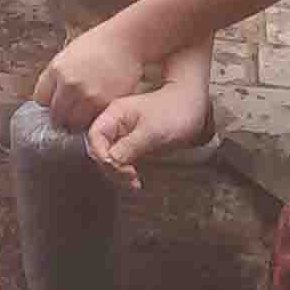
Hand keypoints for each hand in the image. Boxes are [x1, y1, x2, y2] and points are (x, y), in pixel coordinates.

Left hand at [32, 25, 144, 132]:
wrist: (124, 41)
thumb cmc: (96, 46)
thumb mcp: (66, 56)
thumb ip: (54, 78)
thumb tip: (47, 101)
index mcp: (56, 70)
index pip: (40, 100)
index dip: (47, 102)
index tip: (54, 102)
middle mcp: (70, 84)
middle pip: (56, 115)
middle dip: (61, 115)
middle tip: (71, 111)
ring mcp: (88, 96)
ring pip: (74, 123)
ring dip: (77, 120)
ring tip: (85, 110)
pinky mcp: (105, 104)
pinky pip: (93, 121)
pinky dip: (93, 119)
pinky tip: (97, 107)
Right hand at [85, 81, 209, 186]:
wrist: (194, 108)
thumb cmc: (175, 112)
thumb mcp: (152, 131)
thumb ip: (128, 146)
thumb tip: (110, 162)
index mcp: (114, 114)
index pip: (94, 137)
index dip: (102, 154)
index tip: (117, 167)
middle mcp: (116, 125)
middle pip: (100, 150)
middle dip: (111, 168)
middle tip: (129, 177)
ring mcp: (124, 136)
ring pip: (110, 159)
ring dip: (118, 173)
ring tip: (134, 182)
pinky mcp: (133, 145)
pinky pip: (122, 161)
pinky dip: (126, 172)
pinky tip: (135, 179)